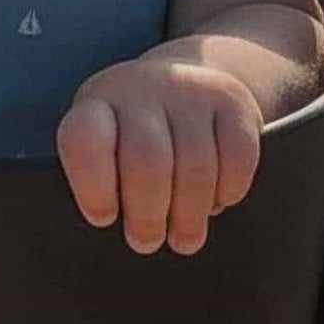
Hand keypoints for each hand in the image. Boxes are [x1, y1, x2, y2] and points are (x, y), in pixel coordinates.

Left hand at [54, 53, 262, 255]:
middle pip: (147, 162)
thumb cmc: (130, 137)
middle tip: (146, 242)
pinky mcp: (232, 100)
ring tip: (183, 239)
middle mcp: (141, 89)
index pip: (85, 140)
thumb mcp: (103, 147)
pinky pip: (238, 158)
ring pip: (196, 168)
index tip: (104, 217)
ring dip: (189, 217)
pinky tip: (216, 202)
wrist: (181, 81)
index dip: (93, 188)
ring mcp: (190, 90)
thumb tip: (112, 229)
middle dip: (147, 216)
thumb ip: (100, 182)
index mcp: (97, 103)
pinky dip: (229, 191)